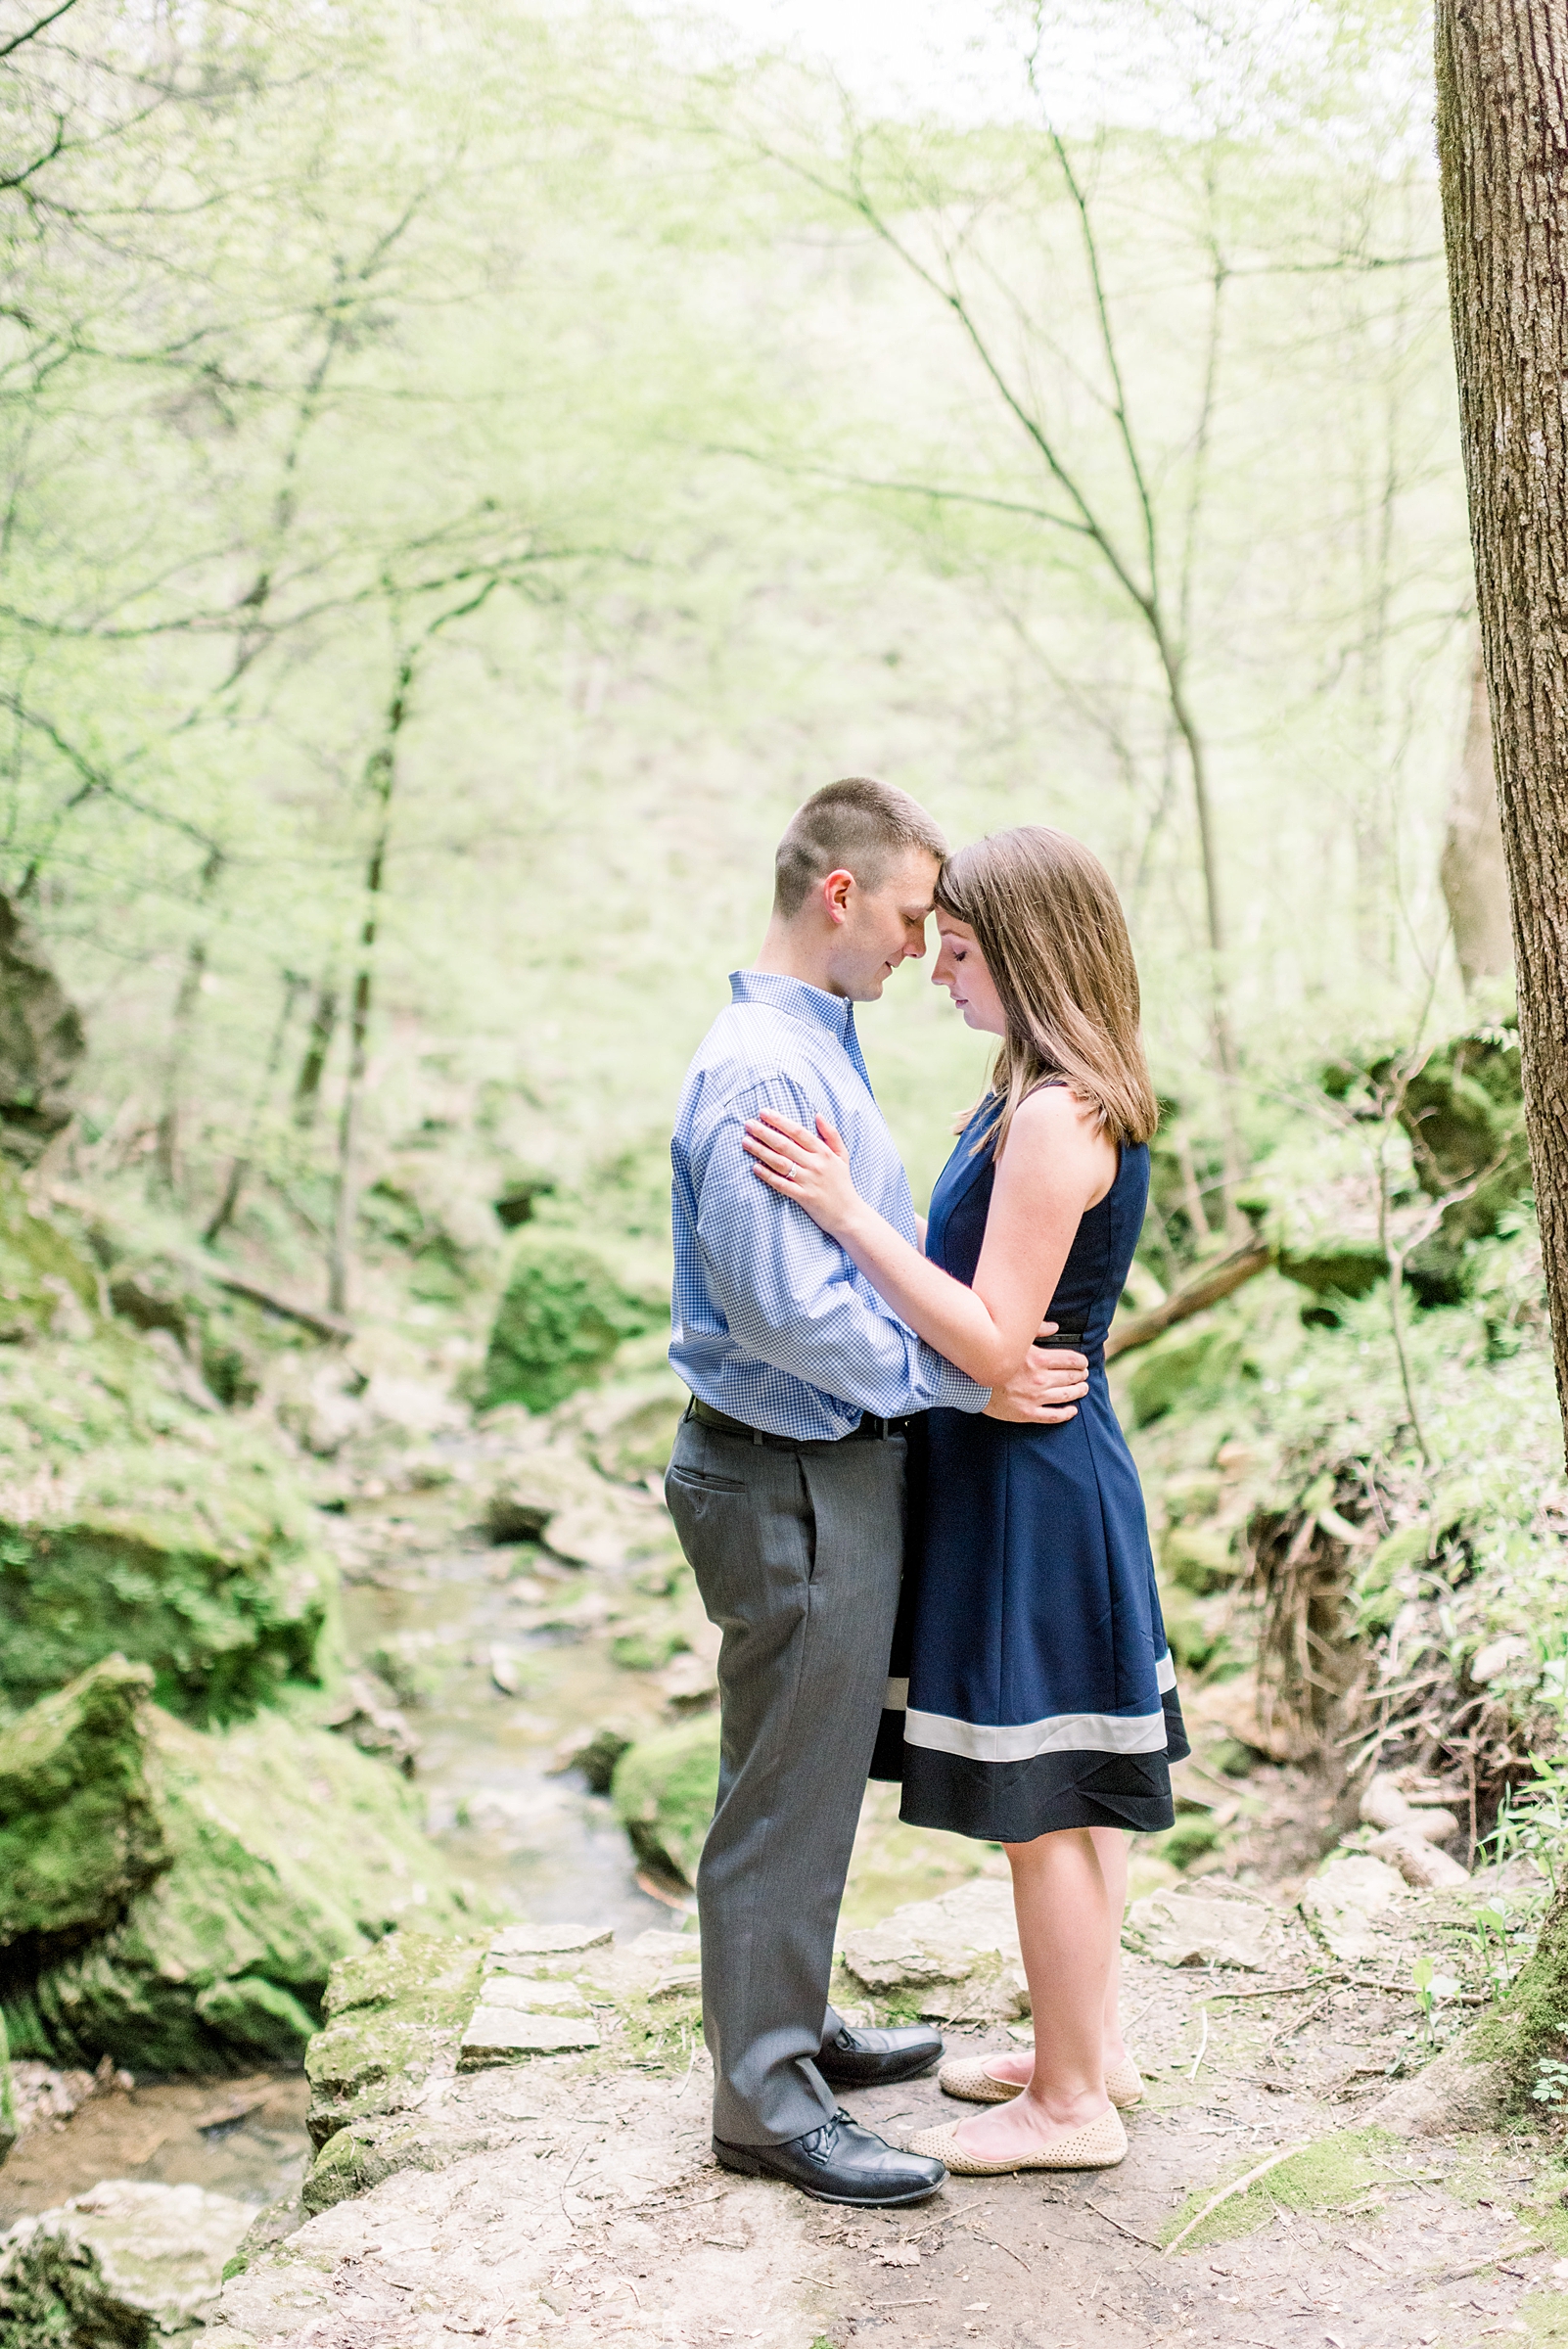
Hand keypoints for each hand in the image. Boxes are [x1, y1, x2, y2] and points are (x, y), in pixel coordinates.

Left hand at [742, 1109, 862, 1236]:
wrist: (849, 1214)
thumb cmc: (842, 1183)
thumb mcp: (842, 1156)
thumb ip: (831, 1134)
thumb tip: (818, 1115)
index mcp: (823, 1152)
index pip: (798, 1131)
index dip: (780, 1121)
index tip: (764, 1112)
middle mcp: (815, 1164)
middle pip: (785, 1145)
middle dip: (764, 1133)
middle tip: (748, 1124)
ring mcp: (809, 1181)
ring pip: (780, 1163)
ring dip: (761, 1151)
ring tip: (746, 1142)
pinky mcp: (803, 1197)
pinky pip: (782, 1184)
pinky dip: (768, 1176)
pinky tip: (755, 1168)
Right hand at [984, 1321, 1088, 1422]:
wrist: (970, 1382)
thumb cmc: (991, 1358)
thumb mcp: (1014, 1338)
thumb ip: (1036, 1330)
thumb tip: (1055, 1327)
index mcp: (1038, 1359)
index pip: (1071, 1360)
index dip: (1081, 1361)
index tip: (1083, 1362)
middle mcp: (1040, 1379)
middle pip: (1071, 1377)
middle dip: (1081, 1375)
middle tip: (1084, 1374)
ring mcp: (1035, 1398)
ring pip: (1066, 1395)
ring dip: (1078, 1391)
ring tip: (1083, 1388)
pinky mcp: (1027, 1413)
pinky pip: (1053, 1415)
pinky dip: (1066, 1413)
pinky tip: (1072, 1410)